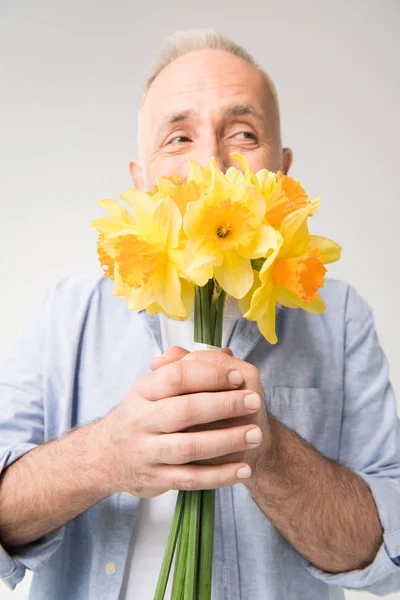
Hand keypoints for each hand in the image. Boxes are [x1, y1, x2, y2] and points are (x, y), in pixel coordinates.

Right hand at [151, 346, 271, 482]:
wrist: (105, 457)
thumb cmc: (139, 416)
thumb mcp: (149, 388)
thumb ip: (182, 369)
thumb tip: (222, 354)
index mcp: (142, 391)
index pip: (176, 377)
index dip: (210, 375)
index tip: (236, 376)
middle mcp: (141, 420)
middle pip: (186, 410)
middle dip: (225, 405)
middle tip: (255, 401)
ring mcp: (147, 452)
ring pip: (190, 446)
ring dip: (227, 441)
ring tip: (255, 435)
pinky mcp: (155, 479)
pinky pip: (191, 479)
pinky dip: (219, 476)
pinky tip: (242, 470)